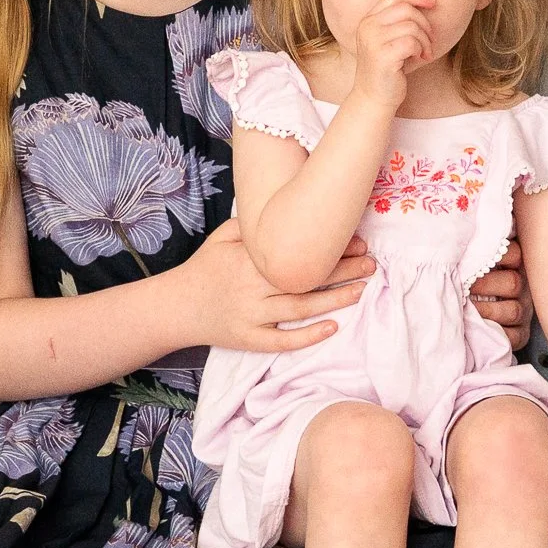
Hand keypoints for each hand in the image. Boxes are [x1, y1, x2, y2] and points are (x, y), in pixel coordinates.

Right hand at [177, 221, 372, 353]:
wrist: (176, 307)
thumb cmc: (203, 268)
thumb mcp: (222, 237)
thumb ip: (251, 225)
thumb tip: (285, 206)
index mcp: (248, 259)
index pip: (296, 252)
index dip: (329, 248)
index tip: (357, 241)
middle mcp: (252, 287)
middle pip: (304, 279)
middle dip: (342, 272)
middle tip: (372, 264)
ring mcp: (251, 316)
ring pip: (299, 308)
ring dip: (334, 301)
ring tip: (362, 290)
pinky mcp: (249, 339)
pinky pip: (282, 341)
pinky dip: (308, 336)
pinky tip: (332, 328)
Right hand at [351, 0, 436, 109]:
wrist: (374, 97)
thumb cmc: (387, 69)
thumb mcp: (388, 40)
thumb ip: (398, 22)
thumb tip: (425, 2)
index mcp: (368, 21)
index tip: (432, 3)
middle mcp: (367, 27)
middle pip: (406, 9)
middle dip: (424, 23)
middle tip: (430, 40)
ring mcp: (373, 41)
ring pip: (411, 26)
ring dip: (425, 40)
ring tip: (424, 52)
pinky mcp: (382, 56)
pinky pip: (411, 42)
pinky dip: (420, 49)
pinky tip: (419, 59)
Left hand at [469, 238, 534, 352]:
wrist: (467, 312)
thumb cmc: (467, 275)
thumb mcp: (472, 256)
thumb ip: (473, 245)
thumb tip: (460, 225)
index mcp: (513, 262)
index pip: (513, 254)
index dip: (498, 255)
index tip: (475, 260)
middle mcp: (523, 285)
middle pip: (514, 283)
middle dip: (486, 286)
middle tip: (465, 287)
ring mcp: (523, 309)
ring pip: (514, 310)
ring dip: (488, 311)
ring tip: (467, 309)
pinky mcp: (521, 333)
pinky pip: (515, 337)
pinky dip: (498, 335)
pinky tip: (481, 330)